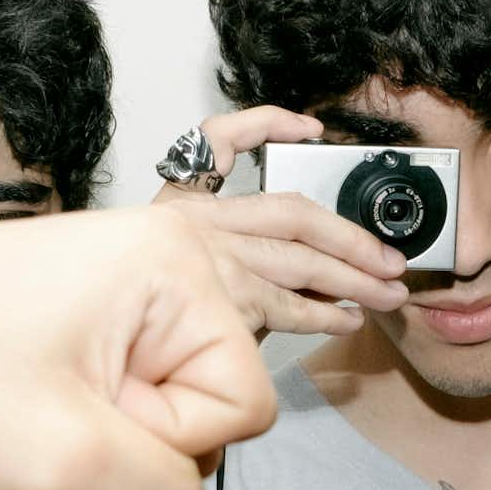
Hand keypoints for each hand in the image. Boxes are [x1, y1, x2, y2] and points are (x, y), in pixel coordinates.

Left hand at [0, 206, 278, 489]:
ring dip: (90, 446)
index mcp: (167, 261)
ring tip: (10, 422)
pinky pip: (101, 398)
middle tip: (38, 427)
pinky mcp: (51, 315)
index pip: (242, 403)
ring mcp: (92, 284)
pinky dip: (59, 430)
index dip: (167, 446)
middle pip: (201, 403)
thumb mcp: (72, 465)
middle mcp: (140, 256)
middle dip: (129, 445)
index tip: (79, 423)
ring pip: (147, 410)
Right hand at [154, 105, 409, 335]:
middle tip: (388, 258)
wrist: (102, 364)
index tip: (309, 130)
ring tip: (387, 292)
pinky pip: (289, 306)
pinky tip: (348, 319)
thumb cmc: (148, 319)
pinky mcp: (220, 300)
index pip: (216, 139)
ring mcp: (207, 260)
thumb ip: (251, 264)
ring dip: (354, 279)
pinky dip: (325, 315)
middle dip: (350, 237)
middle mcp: (192, 224)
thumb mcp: (194, 273)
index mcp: (178, 204)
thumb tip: (322, 277)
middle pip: (292, 212)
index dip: (267, 125)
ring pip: (301, 260)